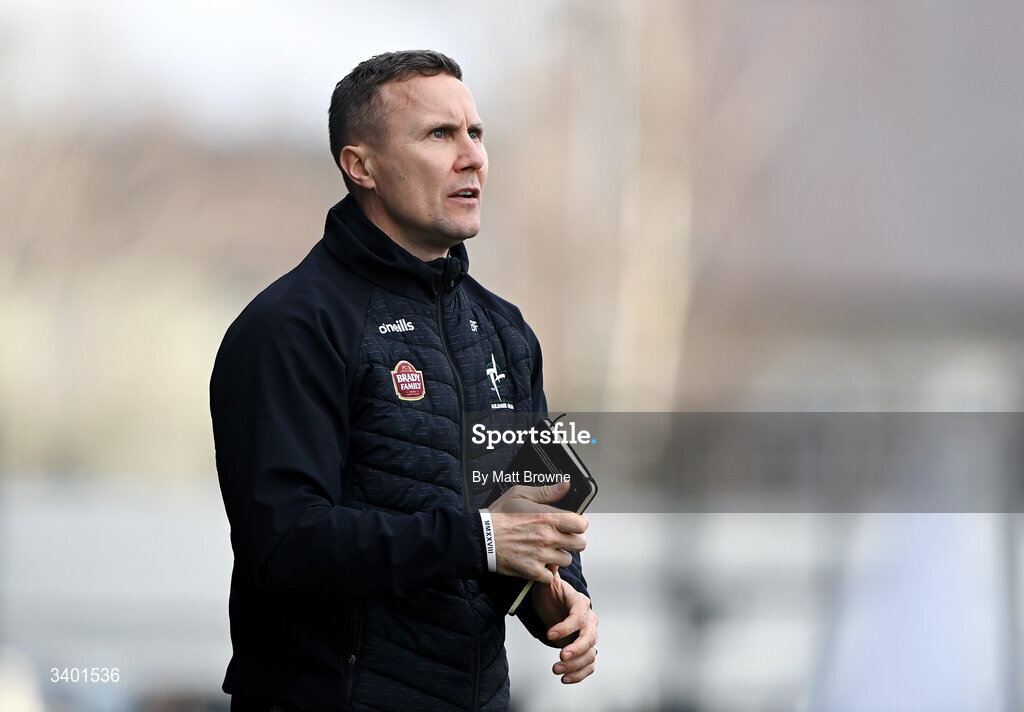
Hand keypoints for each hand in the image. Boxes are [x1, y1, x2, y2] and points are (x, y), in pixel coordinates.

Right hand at [488, 481, 587, 582]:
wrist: (481, 538)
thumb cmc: (498, 515)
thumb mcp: (520, 494)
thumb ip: (546, 492)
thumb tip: (565, 486)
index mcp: (547, 517)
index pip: (580, 524)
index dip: (580, 523)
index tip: (574, 523)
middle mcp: (548, 537)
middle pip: (580, 544)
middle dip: (574, 540)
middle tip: (564, 538)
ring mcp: (541, 556)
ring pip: (567, 560)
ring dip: (560, 556)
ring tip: (549, 550)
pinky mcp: (532, 571)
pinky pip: (550, 576)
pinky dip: (546, 572)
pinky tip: (539, 563)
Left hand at [531, 566, 597, 683]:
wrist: (554, 605)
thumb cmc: (550, 593)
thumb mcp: (547, 584)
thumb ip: (549, 574)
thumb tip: (551, 561)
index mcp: (580, 604)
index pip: (579, 616)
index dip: (566, 626)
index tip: (548, 634)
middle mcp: (588, 621)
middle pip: (590, 636)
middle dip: (576, 648)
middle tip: (560, 656)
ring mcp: (588, 637)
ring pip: (590, 653)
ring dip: (575, 664)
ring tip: (555, 669)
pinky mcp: (584, 651)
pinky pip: (589, 665)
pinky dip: (580, 674)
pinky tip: (564, 679)